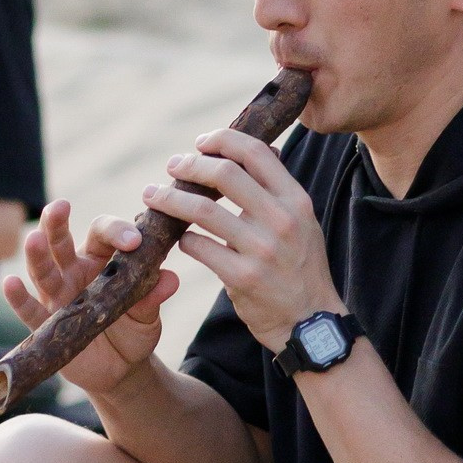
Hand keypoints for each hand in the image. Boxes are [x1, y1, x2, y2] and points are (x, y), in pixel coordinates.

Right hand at [2, 200, 179, 398]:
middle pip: (61, 242)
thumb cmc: (134, 329)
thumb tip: (170, 279)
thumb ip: (153, 296)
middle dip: (57, 223)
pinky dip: (18, 298)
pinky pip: (29, 310)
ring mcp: (57, 297)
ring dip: (37, 255)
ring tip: (34, 239)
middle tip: (59, 207)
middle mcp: (74, 272)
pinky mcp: (45, 325)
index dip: (116, 232)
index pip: (102, 234)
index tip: (133, 241)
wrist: (122, 369)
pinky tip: (10, 283)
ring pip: (42, 271)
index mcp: (101, 260)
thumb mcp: (148, 314)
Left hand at [144, 129, 340, 353]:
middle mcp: (282, 219)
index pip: (255, 152)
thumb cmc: (300, 267)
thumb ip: (276, 192)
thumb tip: (241, 154)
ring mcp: (262, 249)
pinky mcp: (242, 277)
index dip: (222, 140)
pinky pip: (198, 246)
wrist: (309, 322)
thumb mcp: (303, 222)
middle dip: (190, 165)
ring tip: (153, 195)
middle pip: (224, 174)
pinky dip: (182, 238)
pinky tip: (178, 237)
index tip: (201, 143)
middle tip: (172, 167)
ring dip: (170, 198)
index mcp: (296, 200)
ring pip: (202, 209)